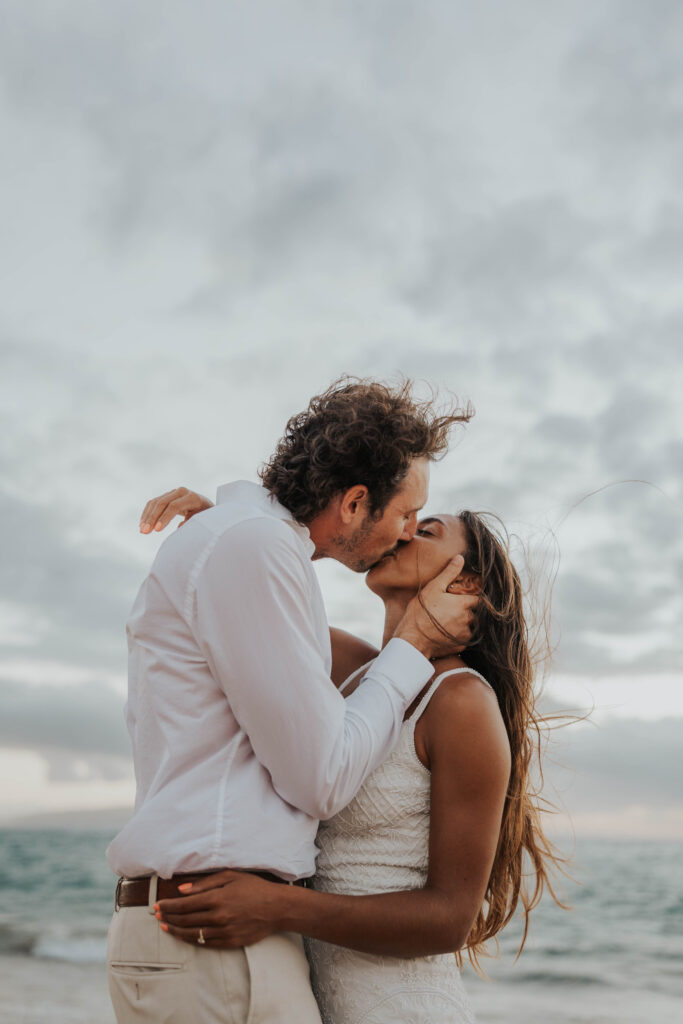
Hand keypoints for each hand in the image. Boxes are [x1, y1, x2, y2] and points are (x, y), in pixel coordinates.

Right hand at [139, 487, 213, 533]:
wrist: (206, 505)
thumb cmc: (205, 515)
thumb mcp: (203, 520)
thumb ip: (192, 522)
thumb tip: (179, 526)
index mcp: (192, 497)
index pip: (174, 506)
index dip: (165, 518)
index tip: (157, 530)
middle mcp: (181, 492)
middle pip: (162, 503)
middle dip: (152, 518)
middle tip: (145, 532)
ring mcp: (173, 492)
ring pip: (155, 502)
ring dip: (147, 517)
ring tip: (142, 531)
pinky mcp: (167, 495)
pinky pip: (153, 503)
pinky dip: (147, 513)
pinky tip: (142, 524)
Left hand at [155, 870, 283, 948]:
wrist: (276, 908)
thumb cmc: (254, 888)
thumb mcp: (231, 876)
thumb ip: (205, 883)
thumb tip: (182, 890)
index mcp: (217, 898)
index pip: (184, 905)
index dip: (168, 906)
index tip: (157, 905)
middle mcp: (218, 916)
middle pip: (185, 920)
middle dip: (168, 917)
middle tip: (156, 916)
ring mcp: (224, 932)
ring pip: (193, 934)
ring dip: (176, 931)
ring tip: (165, 927)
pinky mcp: (230, 943)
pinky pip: (205, 943)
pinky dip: (192, 940)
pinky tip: (184, 936)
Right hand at [395, 555, 477, 658]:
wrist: (413, 638)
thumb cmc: (421, 612)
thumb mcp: (433, 588)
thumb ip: (449, 573)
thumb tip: (460, 558)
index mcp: (464, 604)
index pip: (479, 599)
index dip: (473, 597)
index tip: (465, 597)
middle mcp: (468, 619)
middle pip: (477, 613)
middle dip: (470, 611)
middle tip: (455, 609)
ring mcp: (465, 634)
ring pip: (473, 627)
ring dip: (467, 623)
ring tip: (452, 621)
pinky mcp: (461, 645)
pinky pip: (466, 639)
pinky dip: (461, 635)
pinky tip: (449, 632)